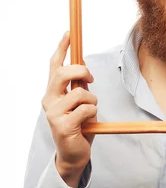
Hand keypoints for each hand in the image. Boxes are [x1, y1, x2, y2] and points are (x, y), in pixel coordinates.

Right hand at [41, 31, 97, 172]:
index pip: (54, 66)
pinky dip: (93, 113)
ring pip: (80, 93)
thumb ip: (78, 86)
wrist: (74, 154)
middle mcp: (49, 100)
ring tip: (89, 111)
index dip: (61, 48)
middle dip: (81, 71)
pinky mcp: (63, 125)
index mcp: (52, 92)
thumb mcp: (79, 102)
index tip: (68, 33)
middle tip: (90, 78)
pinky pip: (87, 109)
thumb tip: (82, 67)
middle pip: (64, 73)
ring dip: (92, 100)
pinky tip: (87, 123)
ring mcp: (53, 113)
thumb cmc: (78, 126)